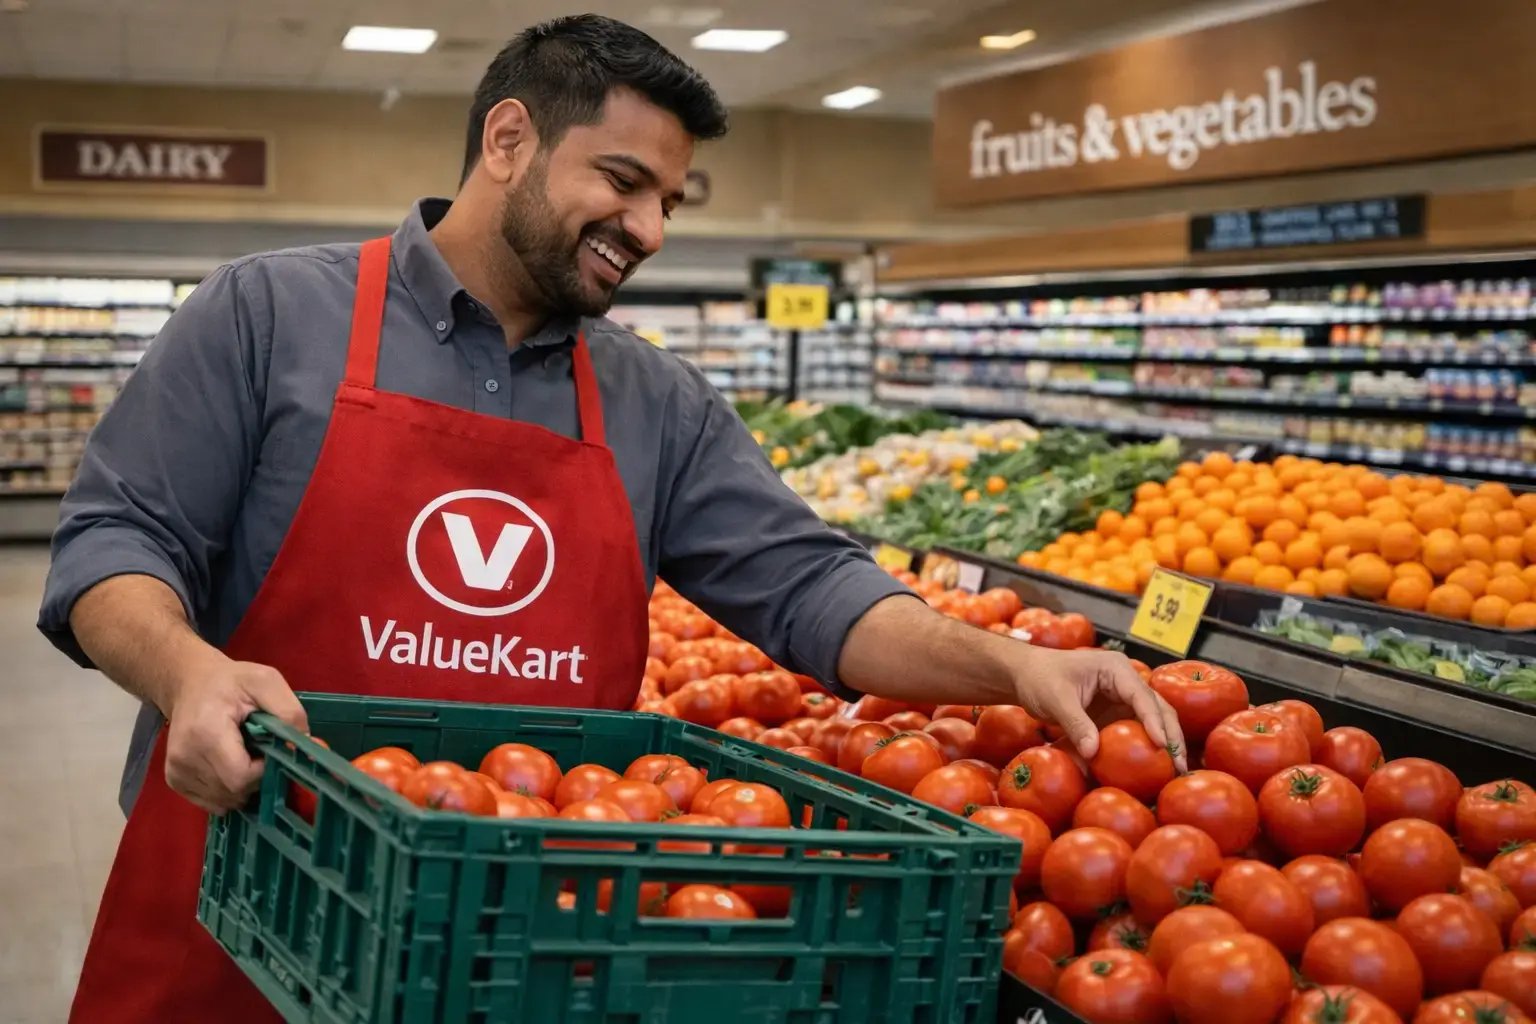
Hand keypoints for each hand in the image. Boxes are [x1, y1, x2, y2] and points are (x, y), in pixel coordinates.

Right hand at [162, 656, 307, 813]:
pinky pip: (211, 802)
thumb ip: (289, 713)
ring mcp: (177, 771)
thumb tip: (308, 747)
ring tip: (242, 755)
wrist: (190, 683)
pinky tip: (228, 765)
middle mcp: (185, 757)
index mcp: (206, 733)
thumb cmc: (230, 682)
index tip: (269, 749)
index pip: (240, 777)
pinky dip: (227, 791)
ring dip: (242, 787)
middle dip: (256, 779)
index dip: (263, 771)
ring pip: (223, 801)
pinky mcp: (175, 779)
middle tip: (258, 751)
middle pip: (233, 792)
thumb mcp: (266, 682)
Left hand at [1012, 647, 1187, 771]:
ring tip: (1176, 769)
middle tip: (1179, 763)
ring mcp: (1123, 697)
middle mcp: (1126, 681)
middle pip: (1158, 707)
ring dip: (1166, 742)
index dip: (1154, 720)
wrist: (1027, 675)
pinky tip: (1155, 766)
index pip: (1141, 695)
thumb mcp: (1055, 699)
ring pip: (1154, 718)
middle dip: (1171, 734)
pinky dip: (1146, 745)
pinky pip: (1136, 729)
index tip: (1161, 744)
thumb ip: (1075, 723)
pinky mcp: (1117, 712)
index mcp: (1115, 669)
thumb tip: (1093, 752)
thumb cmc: (1039, 678)